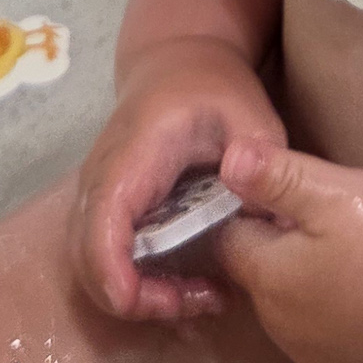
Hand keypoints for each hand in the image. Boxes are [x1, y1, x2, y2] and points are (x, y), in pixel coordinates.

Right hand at [67, 36, 283, 323]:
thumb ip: (263, 164)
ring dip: (138, 294)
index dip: (121, 281)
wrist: (177, 61)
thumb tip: (274, 218)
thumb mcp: (250, 117)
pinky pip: (102, 255)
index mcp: (133, 156)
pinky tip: (185, 277)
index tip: (170, 302)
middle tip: (203, 298)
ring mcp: (95, 192)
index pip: (103, 230)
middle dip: (139, 299)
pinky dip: (135, 279)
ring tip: (200, 292)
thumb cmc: (214, 86)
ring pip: (91, 265)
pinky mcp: (102, 204)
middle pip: (88, 261)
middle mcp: (100, 178)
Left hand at [216, 138, 362, 362]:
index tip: (283, 189)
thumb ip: (275, 175)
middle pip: (260, 270)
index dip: (250, 207)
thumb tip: (229, 159)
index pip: (229, 237)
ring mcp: (312, 347)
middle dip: (279, 240)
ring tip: (352, 244)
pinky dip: (334, 301)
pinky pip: (323, 323)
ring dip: (307, 272)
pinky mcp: (344, 359)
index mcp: (267, 277)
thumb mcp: (332, 191)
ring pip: (291, 299)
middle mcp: (279, 322)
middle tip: (327, 212)